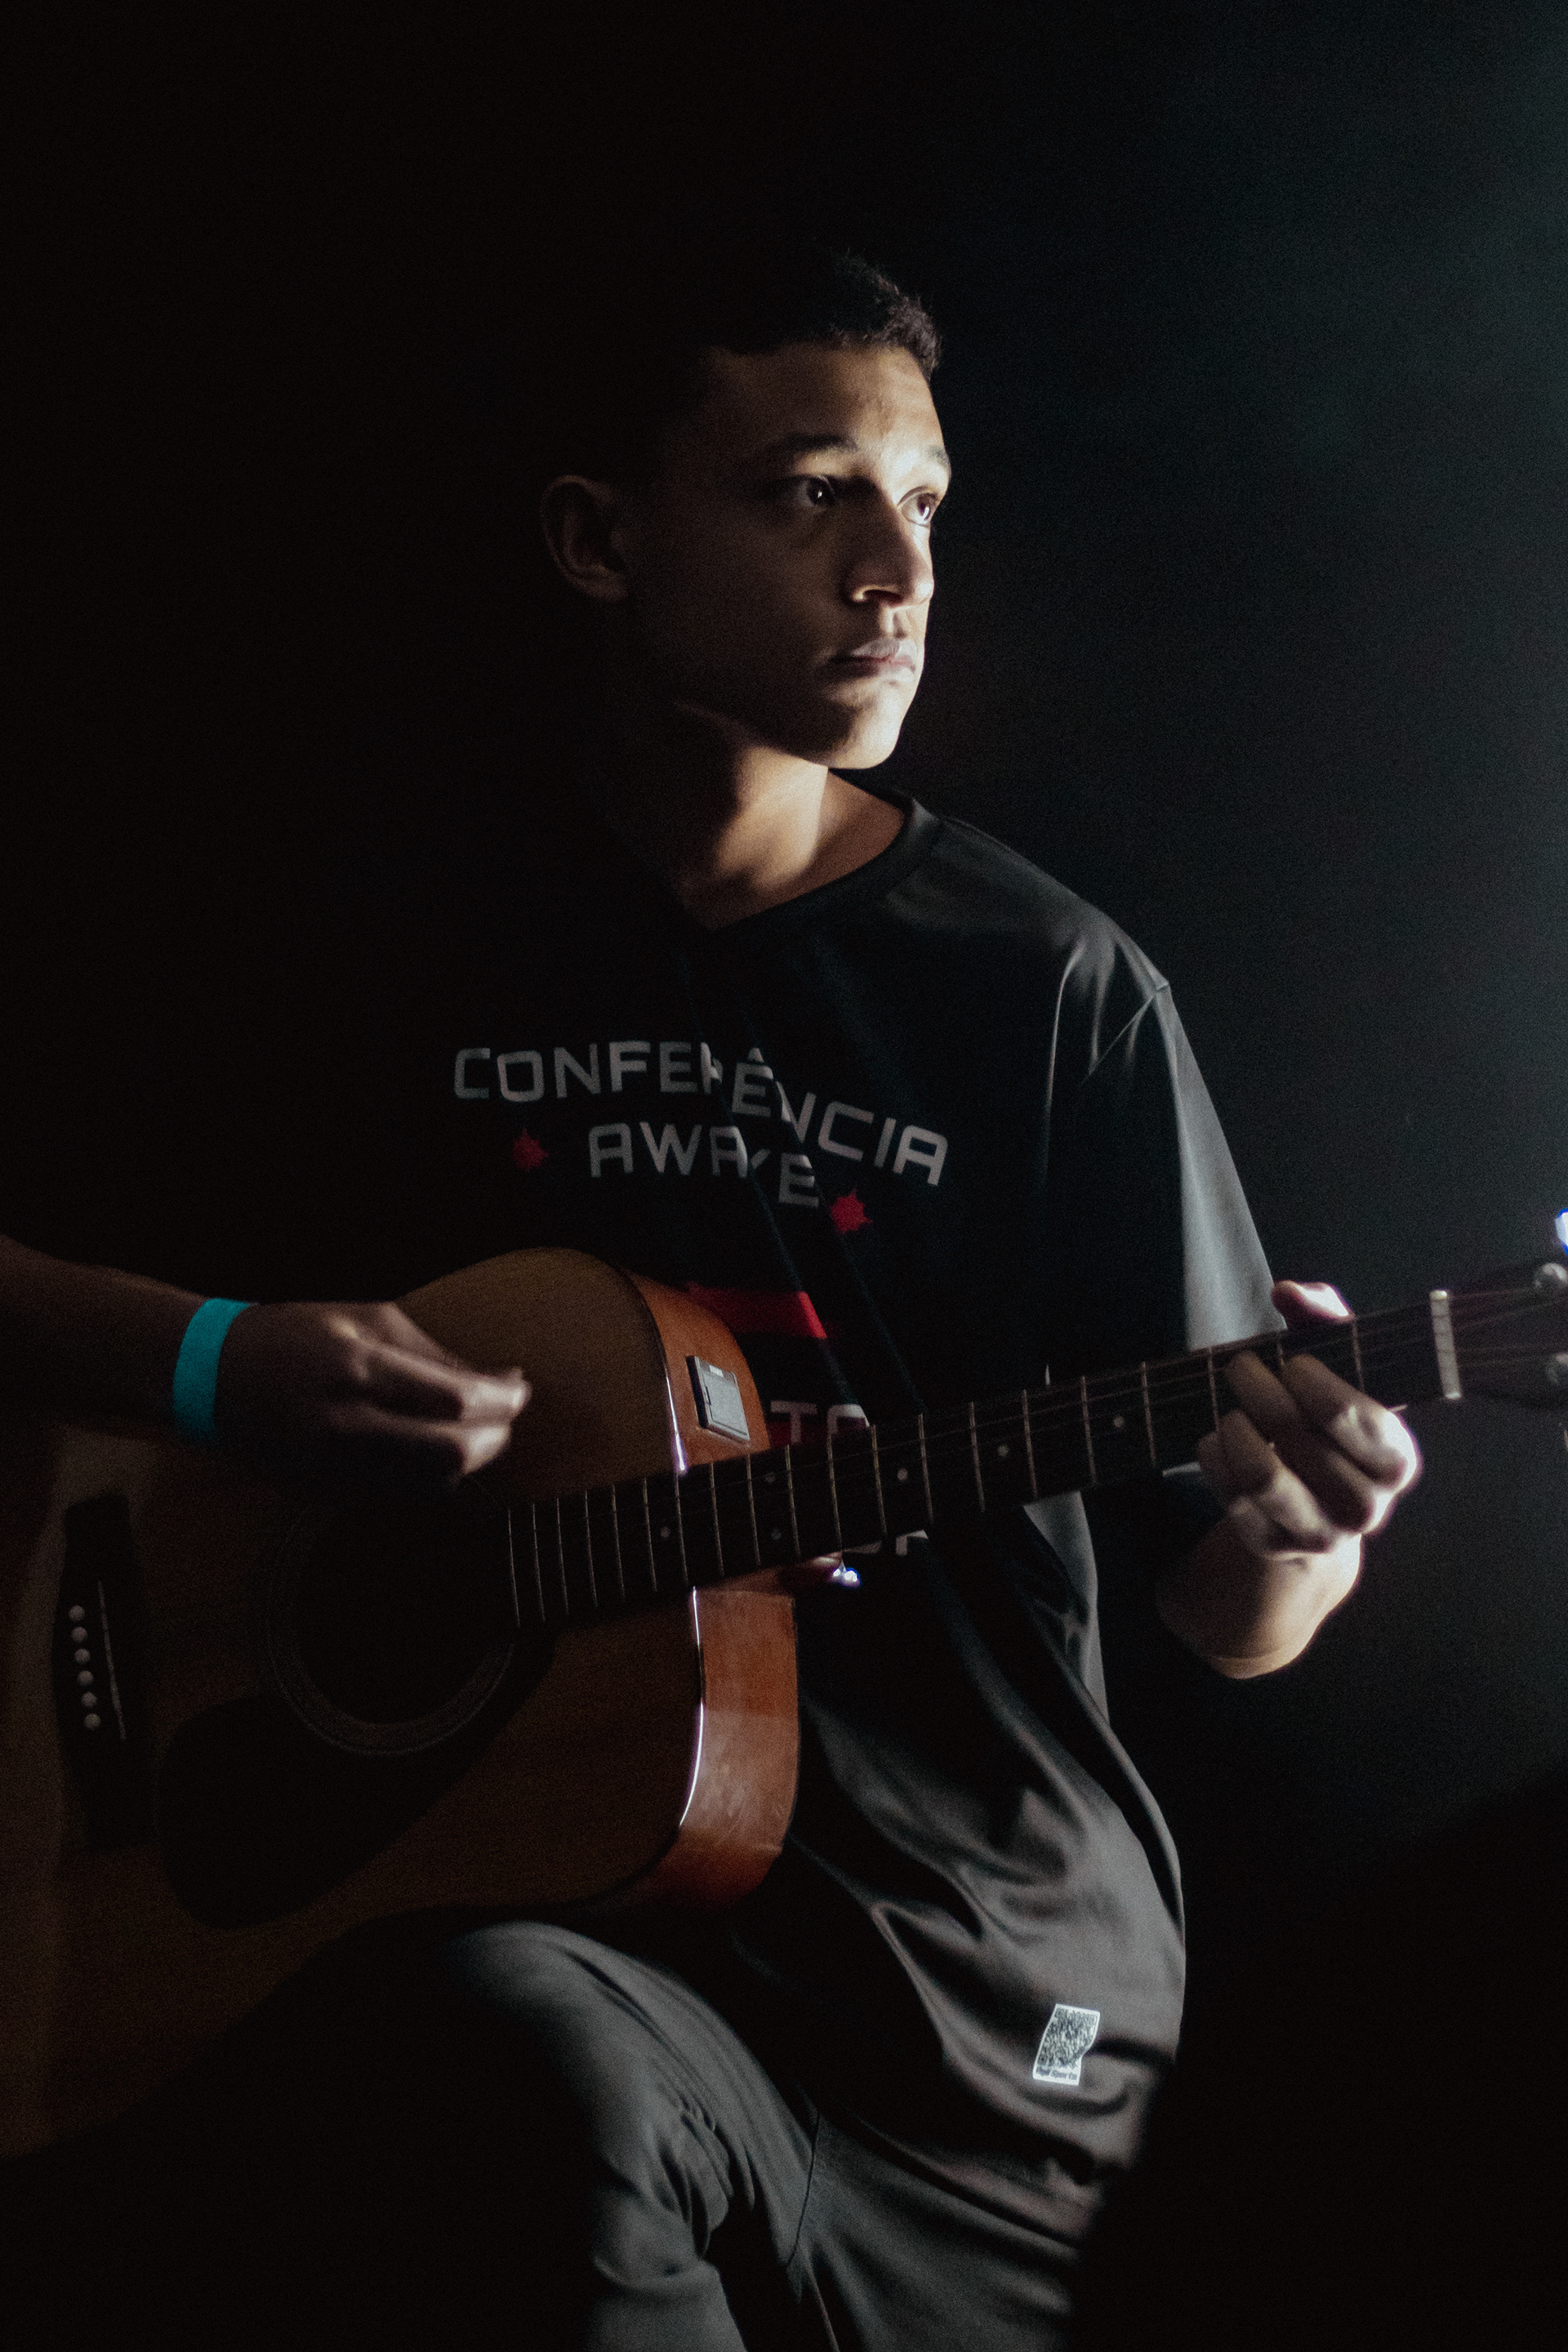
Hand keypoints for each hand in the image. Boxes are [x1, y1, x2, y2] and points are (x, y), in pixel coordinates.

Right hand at [214, 1301, 528, 1503]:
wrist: (215, 1375)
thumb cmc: (299, 1333)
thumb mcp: (369, 1319)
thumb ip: (438, 1354)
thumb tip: (506, 1380)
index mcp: (358, 1367)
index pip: (454, 1400)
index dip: (501, 1402)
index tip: (519, 1391)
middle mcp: (344, 1423)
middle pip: (450, 1454)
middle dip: (494, 1440)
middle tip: (505, 1422)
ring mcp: (330, 1466)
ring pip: (429, 1486)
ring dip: (466, 1464)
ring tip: (473, 1436)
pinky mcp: (322, 1493)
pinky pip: (399, 1499)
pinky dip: (428, 1480)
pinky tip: (431, 1454)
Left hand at [1163, 1280, 1420, 1674]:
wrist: (1318, 1502)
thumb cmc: (1331, 1418)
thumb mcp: (1343, 1364)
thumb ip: (1326, 1315)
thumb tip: (1287, 1292)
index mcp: (1396, 1460)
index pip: (1349, 1416)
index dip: (1311, 1382)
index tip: (1293, 1362)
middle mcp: (1367, 1506)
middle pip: (1295, 1436)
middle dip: (1258, 1389)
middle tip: (1242, 1366)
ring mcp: (1320, 1533)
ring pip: (1261, 1474)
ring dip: (1234, 1425)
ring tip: (1231, 1404)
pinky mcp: (1272, 1544)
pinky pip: (1230, 1496)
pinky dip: (1215, 1456)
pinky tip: (1219, 1435)